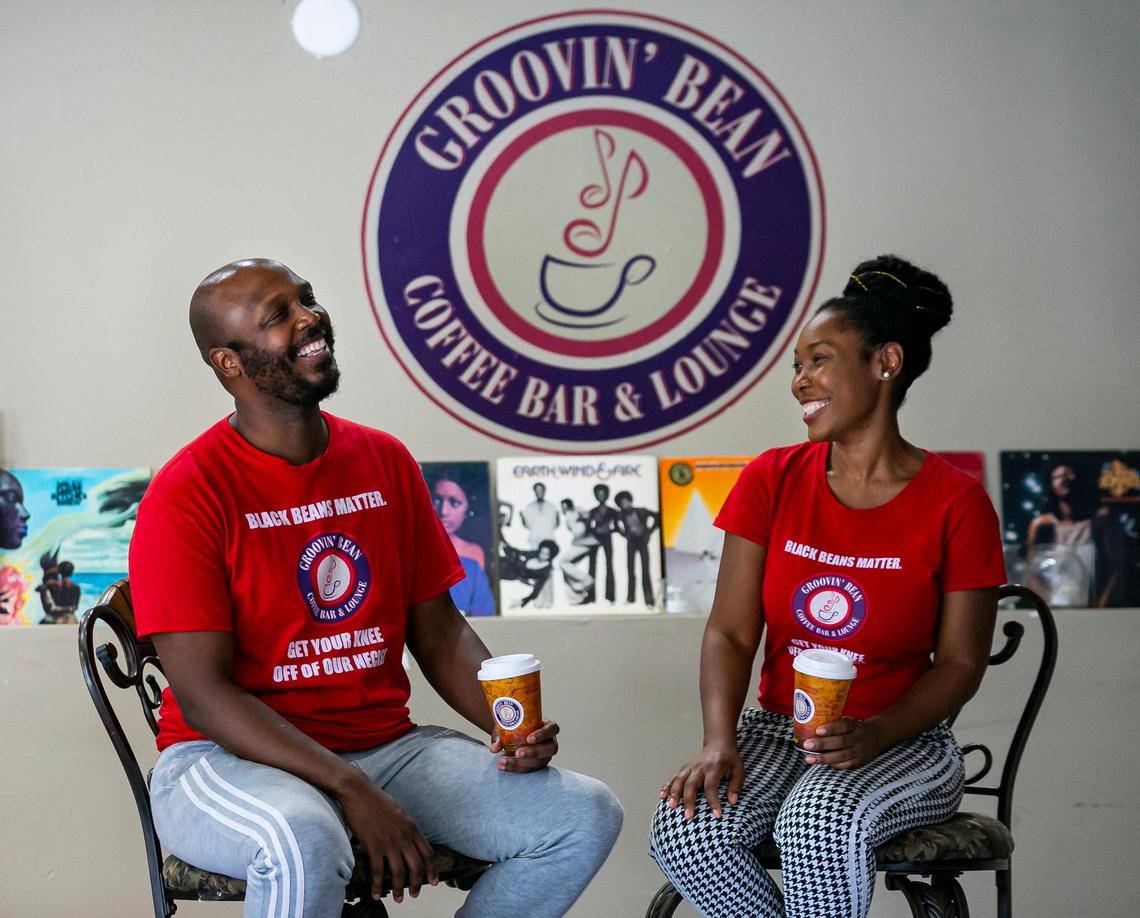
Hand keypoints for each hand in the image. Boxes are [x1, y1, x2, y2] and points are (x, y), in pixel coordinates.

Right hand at [336, 773, 437, 903]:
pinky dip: (378, 886)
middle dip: (417, 884)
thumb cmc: (377, 800)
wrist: (358, 791)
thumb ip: (407, 828)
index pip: (428, 853)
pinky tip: (376, 894)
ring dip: (400, 889)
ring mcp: (389, 842)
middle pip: (416, 866)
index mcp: (412, 827)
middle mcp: (404, 836)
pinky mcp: (373, 845)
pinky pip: (378, 871)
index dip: (432, 870)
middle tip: (414, 894)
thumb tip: (410, 841)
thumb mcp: (400, 812)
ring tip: (399, 899)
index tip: (434, 882)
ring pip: (399, 872)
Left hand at [490, 719, 559, 771]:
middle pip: (550, 748)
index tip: (529, 739)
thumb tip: (495, 747)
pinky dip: (514, 768)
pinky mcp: (536, 765)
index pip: (552, 729)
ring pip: (538, 762)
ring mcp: (544, 755)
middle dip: (533, 752)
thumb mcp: (508, 724)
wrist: (512, 732)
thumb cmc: (515, 724)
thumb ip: (502, 733)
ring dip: (520, 763)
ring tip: (503, 761)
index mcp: (547, 726)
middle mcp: (549, 741)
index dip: (542, 734)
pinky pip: (529, 769)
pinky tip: (503, 766)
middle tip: (518, 753)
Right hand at [659, 740, 742, 819]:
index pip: (711, 785)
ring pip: (679, 779)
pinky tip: (662, 796)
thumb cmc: (729, 759)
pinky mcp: (684, 768)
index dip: (713, 801)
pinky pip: (674, 777)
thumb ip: (735, 785)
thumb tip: (732, 802)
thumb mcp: (739, 769)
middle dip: (689, 800)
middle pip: (691, 784)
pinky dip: (667, 786)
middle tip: (688, 816)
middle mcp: (700, 766)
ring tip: (671, 807)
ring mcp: (690, 767)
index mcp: (714, 767)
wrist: (718, 743)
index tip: (717, 815)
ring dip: (674, 793)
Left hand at [802, 717, 886, 768]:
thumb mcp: (849, 721)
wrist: (878, 736)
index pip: (844, 726)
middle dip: (822, 744)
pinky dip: (833, 764)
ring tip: (809, 758)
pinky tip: (821, 763)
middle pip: (840, 742)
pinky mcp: (859, 762)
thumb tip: (810, 723)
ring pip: (841, 756)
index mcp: (855, 726)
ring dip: (824, 758)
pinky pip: (845, 765)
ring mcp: (860, 752)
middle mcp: (858, 739)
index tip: (818, 730)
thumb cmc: (855, 727)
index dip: (831, 728)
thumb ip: (835, 723)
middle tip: (807, 744)